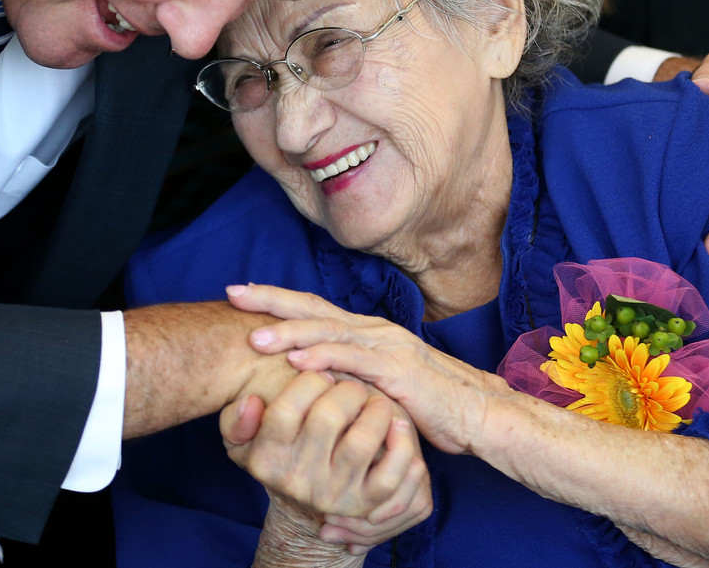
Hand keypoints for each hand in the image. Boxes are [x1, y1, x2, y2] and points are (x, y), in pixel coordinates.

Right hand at [221, 371, 431, 554]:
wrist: (303, 502)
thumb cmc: (277, 452)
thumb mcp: (242, 439)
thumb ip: (236, 419)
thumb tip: (251, 401)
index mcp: (265, 460)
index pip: (284, 410)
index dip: (307, 381)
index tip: (321, 372)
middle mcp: (297, 482)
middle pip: (326, 418)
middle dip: (344, 388)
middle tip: (350, 383)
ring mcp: (333, 495)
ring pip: (360, 442)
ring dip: (374, 408)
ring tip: (373, 398)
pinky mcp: (365, 504)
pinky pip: (390, 474)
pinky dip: (400, 443)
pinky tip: (395, 422)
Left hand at [228, 284, 514, 454]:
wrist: (475, 413)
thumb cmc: (426, 403)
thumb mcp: (377, 385)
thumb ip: (348, 374)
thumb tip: (314, 377)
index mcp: (365, 331)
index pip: (313, 308)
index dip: (277, 300)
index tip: (241, 294)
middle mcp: (371, 330)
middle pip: (312, 308)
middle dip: (271, 300)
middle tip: (233, 294)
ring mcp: (384, 346)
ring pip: (327, 331)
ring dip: (288, 332)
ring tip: (254, 336)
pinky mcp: (396, 369)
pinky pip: (352, 360)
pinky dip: (322, 358)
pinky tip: (296, 361)